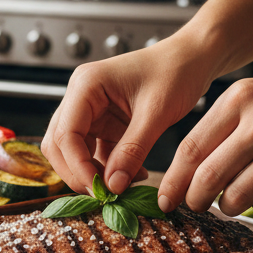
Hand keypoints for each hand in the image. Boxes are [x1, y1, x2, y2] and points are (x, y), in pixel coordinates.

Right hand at [42, 38, 214, 196]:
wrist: (193, 58)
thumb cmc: (176, 71)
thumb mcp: (156, 114)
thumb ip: (132, 150)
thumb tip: (113, 185)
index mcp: (86, 85)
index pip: (65, 134)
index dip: (78, 167)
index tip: (99, 191)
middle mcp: (81, 96)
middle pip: (59, 144)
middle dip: (78, 172)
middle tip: (104, 194)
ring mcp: (90, 109)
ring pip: (73, 150)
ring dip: (92, 172)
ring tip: (121, 187)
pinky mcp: (103, 121)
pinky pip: (95, 151)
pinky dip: (108, 167)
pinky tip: (132, 175)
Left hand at [158, 56, 252, 216]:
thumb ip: (225, 124)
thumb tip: (190, 167)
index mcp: (240, 97)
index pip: (191, 148)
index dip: (173, 179)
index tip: (165, 197)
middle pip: (209, 177)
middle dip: (195, 199)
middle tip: (193, 206)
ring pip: (239, 196)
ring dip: (229, 206)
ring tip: (232, 201)